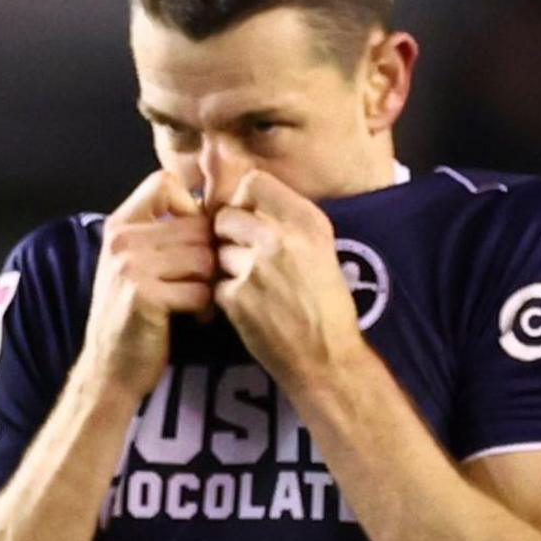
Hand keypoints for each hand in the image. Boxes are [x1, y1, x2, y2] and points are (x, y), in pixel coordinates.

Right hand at [85, 170, 215, 397]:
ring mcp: (129, 268)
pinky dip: (205, 309)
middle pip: (197, 225)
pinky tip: (194, 319)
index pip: (164, 183)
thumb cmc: (134, 315)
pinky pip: (200, 291)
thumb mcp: (136, 264)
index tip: (191, 239)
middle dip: (209, 256)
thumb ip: (163, 231)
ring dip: (210, 284)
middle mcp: (120, 241)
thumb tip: (213, 204)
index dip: (190, 206)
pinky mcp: (143, 297)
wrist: (109, 369)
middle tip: (201, 283)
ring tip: (198, 301)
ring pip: (204, 258)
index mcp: (119, 225)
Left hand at [207, 163, 361, 386]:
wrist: (326, 357)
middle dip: (227, 235)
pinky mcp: (236, 297)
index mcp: (307, 222)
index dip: (241, 200)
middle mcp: (281, 238)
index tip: (246, 219)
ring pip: (216, 250)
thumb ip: (287, 222)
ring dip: (226, 266)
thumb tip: (247, 201)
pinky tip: (247, 307)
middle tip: (242, 256)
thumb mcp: (321, 250)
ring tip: (251, 286)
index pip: (253, 182)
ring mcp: (256, 268)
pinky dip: (224, 294)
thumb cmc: (326, 305)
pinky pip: (214, 282)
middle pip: (226, 215)